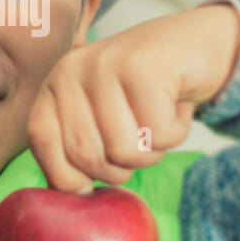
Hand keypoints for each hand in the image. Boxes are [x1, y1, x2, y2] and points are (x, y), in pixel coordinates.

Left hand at [26, 3, 239, 192]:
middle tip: (139, 142)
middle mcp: (73, 69)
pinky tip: (176, 106)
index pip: (41, 139)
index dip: (64, 174)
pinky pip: (158, 136)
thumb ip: (80, 145)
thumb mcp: (102, 115)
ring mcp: (107, 65)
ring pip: (124, 151)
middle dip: (119, 168)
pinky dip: (176, 134)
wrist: (198, 45)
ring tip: (158, 121)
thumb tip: (72, 195)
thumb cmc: (148, 92)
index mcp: (57, 83)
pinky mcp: (144, 67)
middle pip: (86, 155)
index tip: (88, 184)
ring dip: (152, 151)